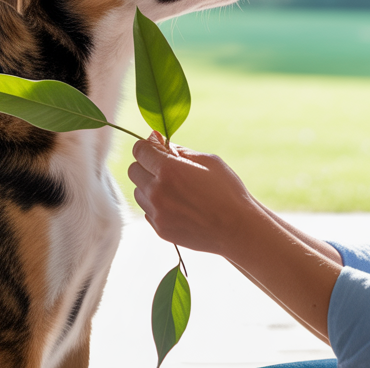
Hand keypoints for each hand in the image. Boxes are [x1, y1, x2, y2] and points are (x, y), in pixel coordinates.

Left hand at [128, 132, 258, 254]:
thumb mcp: (208, 161)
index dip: (148, 146)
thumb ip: (179, 150)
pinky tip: (178, 206)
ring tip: (175, 190)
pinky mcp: (159, 229)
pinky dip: (157, 205)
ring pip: (138, 191)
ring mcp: (157, 213)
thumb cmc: (226, 191)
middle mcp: (157, 191)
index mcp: (168, 169)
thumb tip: (157, 140)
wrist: (236, 228)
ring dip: (150, 187)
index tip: (159, 148)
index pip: (139, 150)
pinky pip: (147, 211)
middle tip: (167, 169)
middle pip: (134, 170)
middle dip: (147, 165)